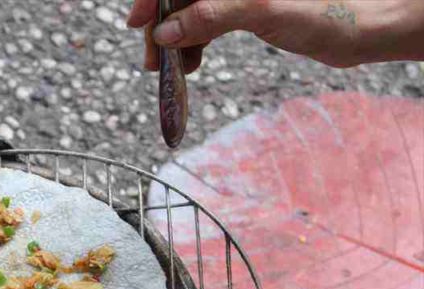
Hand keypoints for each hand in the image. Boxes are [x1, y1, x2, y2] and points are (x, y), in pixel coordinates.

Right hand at [128, 0, 423, 73]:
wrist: (362, 27)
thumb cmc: (325, 11)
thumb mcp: (264, 10)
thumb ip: (212, 15)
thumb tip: (165, 32)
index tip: (138, 24)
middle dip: (161, 25)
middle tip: (154, 62)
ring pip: (189, 9)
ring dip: (174, 38)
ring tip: (174, 69)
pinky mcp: (244, 6)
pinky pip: (205, 19)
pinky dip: (193, 42)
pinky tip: (192, 63)